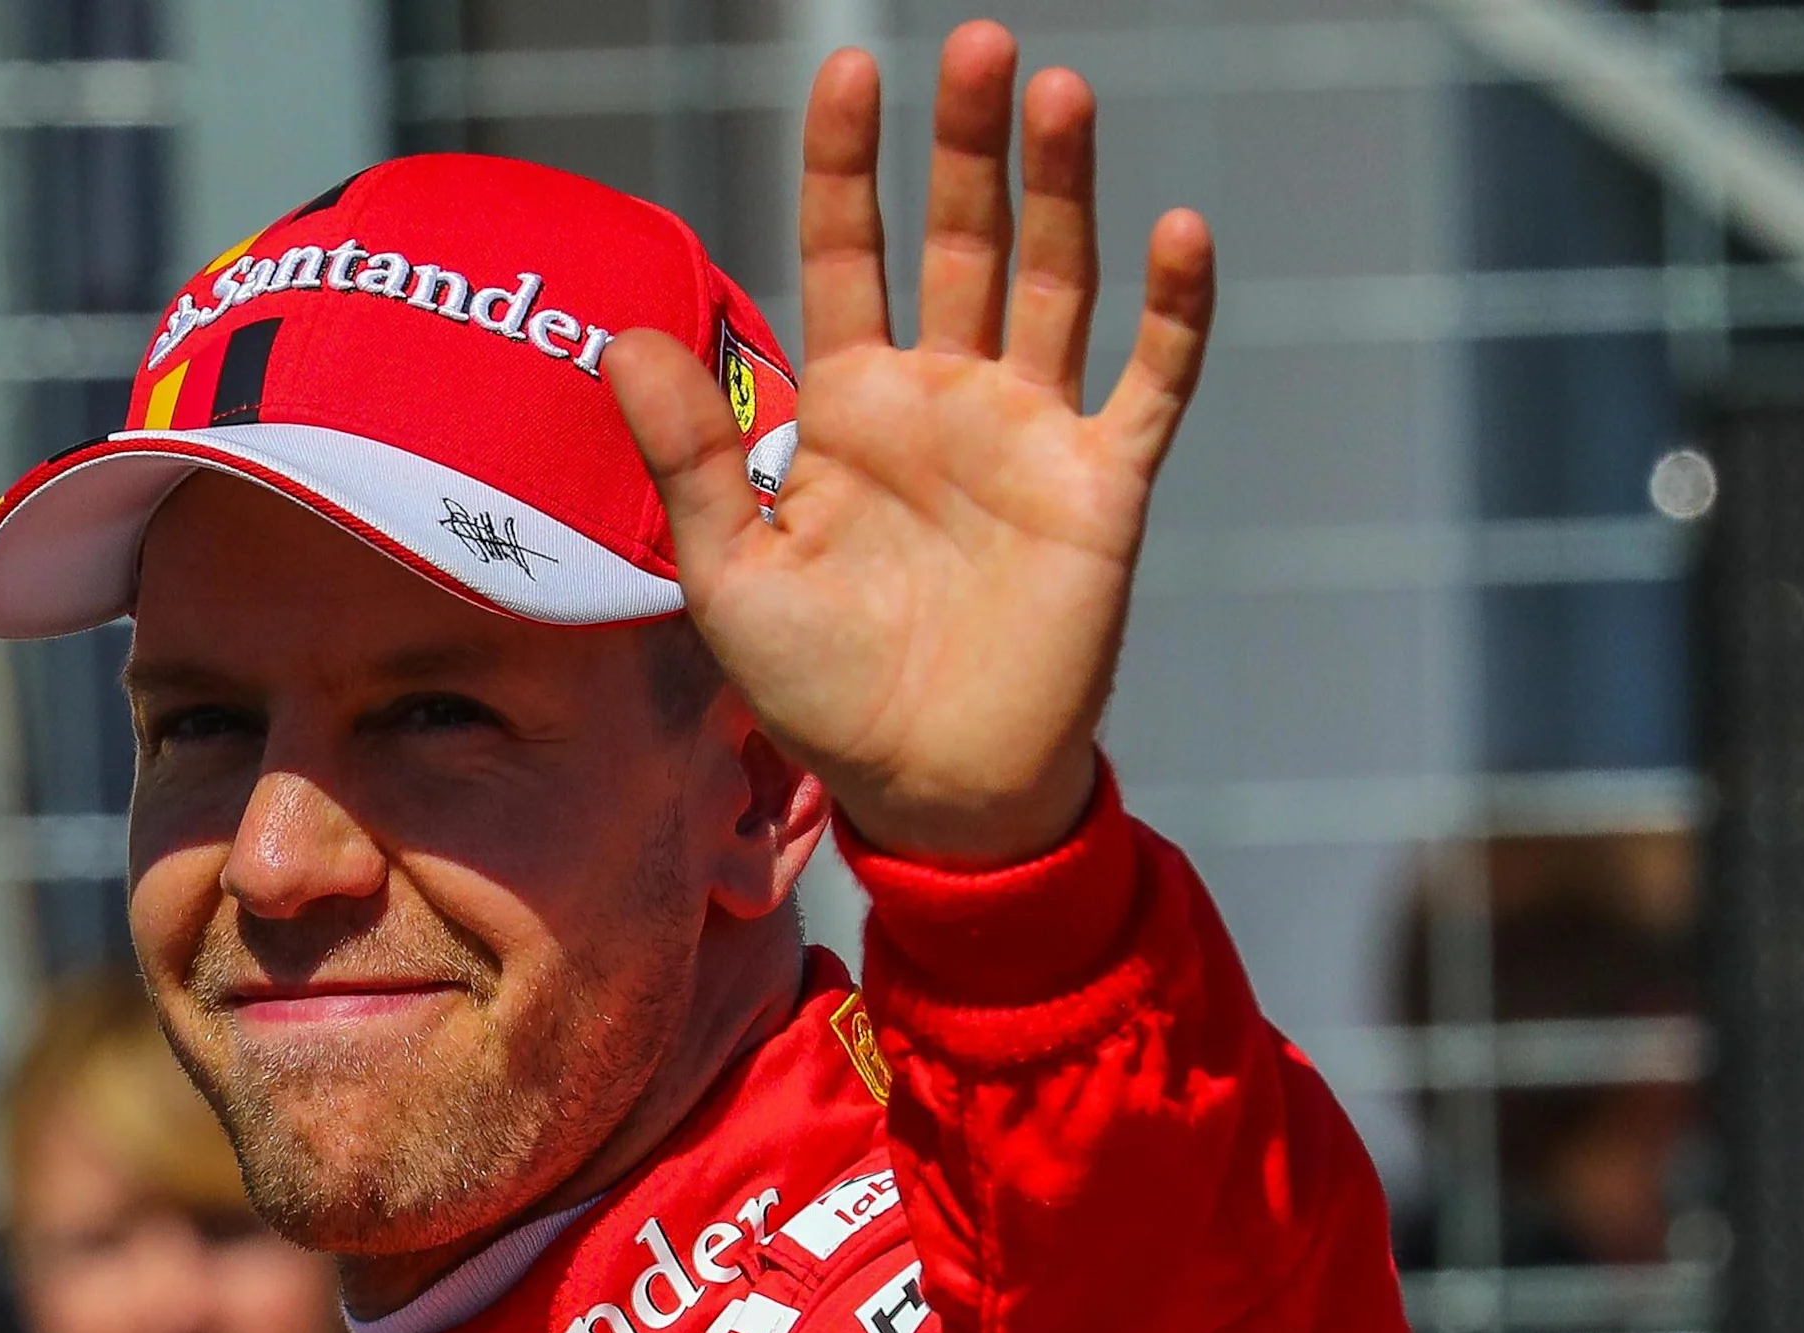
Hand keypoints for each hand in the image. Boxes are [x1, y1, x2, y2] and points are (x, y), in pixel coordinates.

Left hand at [605, 21, 1215, 867]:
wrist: (929, 788)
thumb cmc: (821, 689)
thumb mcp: (732, 574)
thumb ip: (690, 456)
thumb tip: (625, 336)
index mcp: (849, 406)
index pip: (845, 252)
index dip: (847, 163)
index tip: (848, 68)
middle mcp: (944, 397)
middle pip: (958, 239)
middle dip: (967, 145)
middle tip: (980, 43)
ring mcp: (1029, 434)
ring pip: (1053, 282)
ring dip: (1061, 191)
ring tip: (1058, 92)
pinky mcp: (1101, 486)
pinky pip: (1149, 383)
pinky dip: (1171, 312)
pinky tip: (1178, 233)